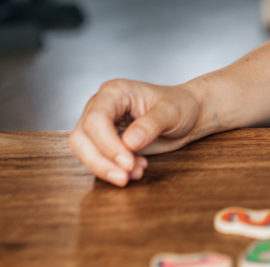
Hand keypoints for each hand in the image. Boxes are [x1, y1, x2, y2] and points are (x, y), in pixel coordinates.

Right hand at [68, 79, 202, 186]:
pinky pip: (96, 159)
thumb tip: (129, 142)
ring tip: (136, 172)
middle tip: (125, 176)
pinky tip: (135, 170)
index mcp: (115, 92)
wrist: (188, 114)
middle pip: (81, 138)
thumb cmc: (180, 105)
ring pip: (83, 151)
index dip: (107, 144)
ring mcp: (99, 124)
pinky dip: (111, 169)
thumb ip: (151, 124)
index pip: (96, 119)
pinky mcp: (103, 141)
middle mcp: (101, 106)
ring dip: (106, 168)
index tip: (127, 162)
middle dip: (101, 162)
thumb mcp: (172, 112)